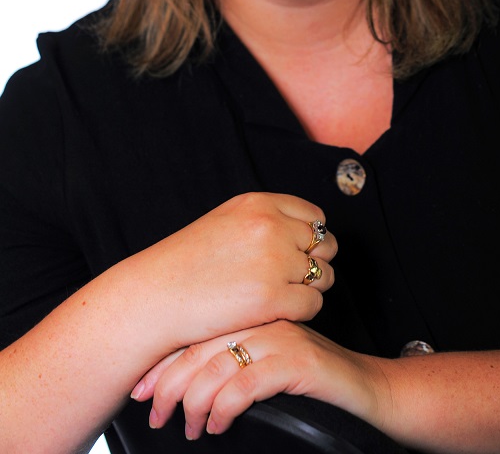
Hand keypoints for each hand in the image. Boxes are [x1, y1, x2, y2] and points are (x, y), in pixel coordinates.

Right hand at [128, 193, 336, 351]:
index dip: (312, 239)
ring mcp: (274, 261)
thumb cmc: (187, 263)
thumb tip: (304, 232)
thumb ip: (264, 219)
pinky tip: (279, 314)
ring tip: (284, 298)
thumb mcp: (227, 221)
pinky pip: (313, 304)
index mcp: (259, 203)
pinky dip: (302, 312)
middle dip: (316, 264)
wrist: (155, 296)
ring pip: (324, 276)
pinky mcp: (271, 298)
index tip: (299, 256)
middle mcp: (271, 226)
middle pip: (326, 245)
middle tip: (293, 281)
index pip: (316, 217)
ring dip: (311, 289)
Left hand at [132, 320, 387, 439]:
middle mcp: (263, 317)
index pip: (195, 331)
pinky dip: (224, 408)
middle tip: (153, 413)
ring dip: (194, 402)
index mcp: (252, 313)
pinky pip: (246, 383)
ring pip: (218, 364)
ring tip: (188, 428)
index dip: (163, 361)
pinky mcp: (298, 360)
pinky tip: (217, 425)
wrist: (365, 387)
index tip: (140, 389)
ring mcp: (281, 336)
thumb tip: (177, 388)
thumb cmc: (312, 379)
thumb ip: (231, 361)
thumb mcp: (266, 363)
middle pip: (200, 345)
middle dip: (168, 383)